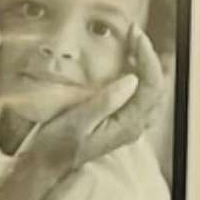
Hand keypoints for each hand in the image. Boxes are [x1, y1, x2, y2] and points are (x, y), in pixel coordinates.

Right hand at [0, 31, 168, 199]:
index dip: (147, 57)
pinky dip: (135, 73)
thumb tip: (132, 81)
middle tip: (133, 33)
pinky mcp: (117, 120)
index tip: (135, 35)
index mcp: (127, 125)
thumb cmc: (56, 146)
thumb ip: (105, 102)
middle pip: (155, 85)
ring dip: (143, 63)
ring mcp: (127, 123)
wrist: (44, 165)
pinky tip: (124, 61)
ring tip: (131, 42)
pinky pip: (137, 94)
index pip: (151, 86)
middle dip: (148, 56)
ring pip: (149, 89)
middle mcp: (132, 125)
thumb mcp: (77, 122)